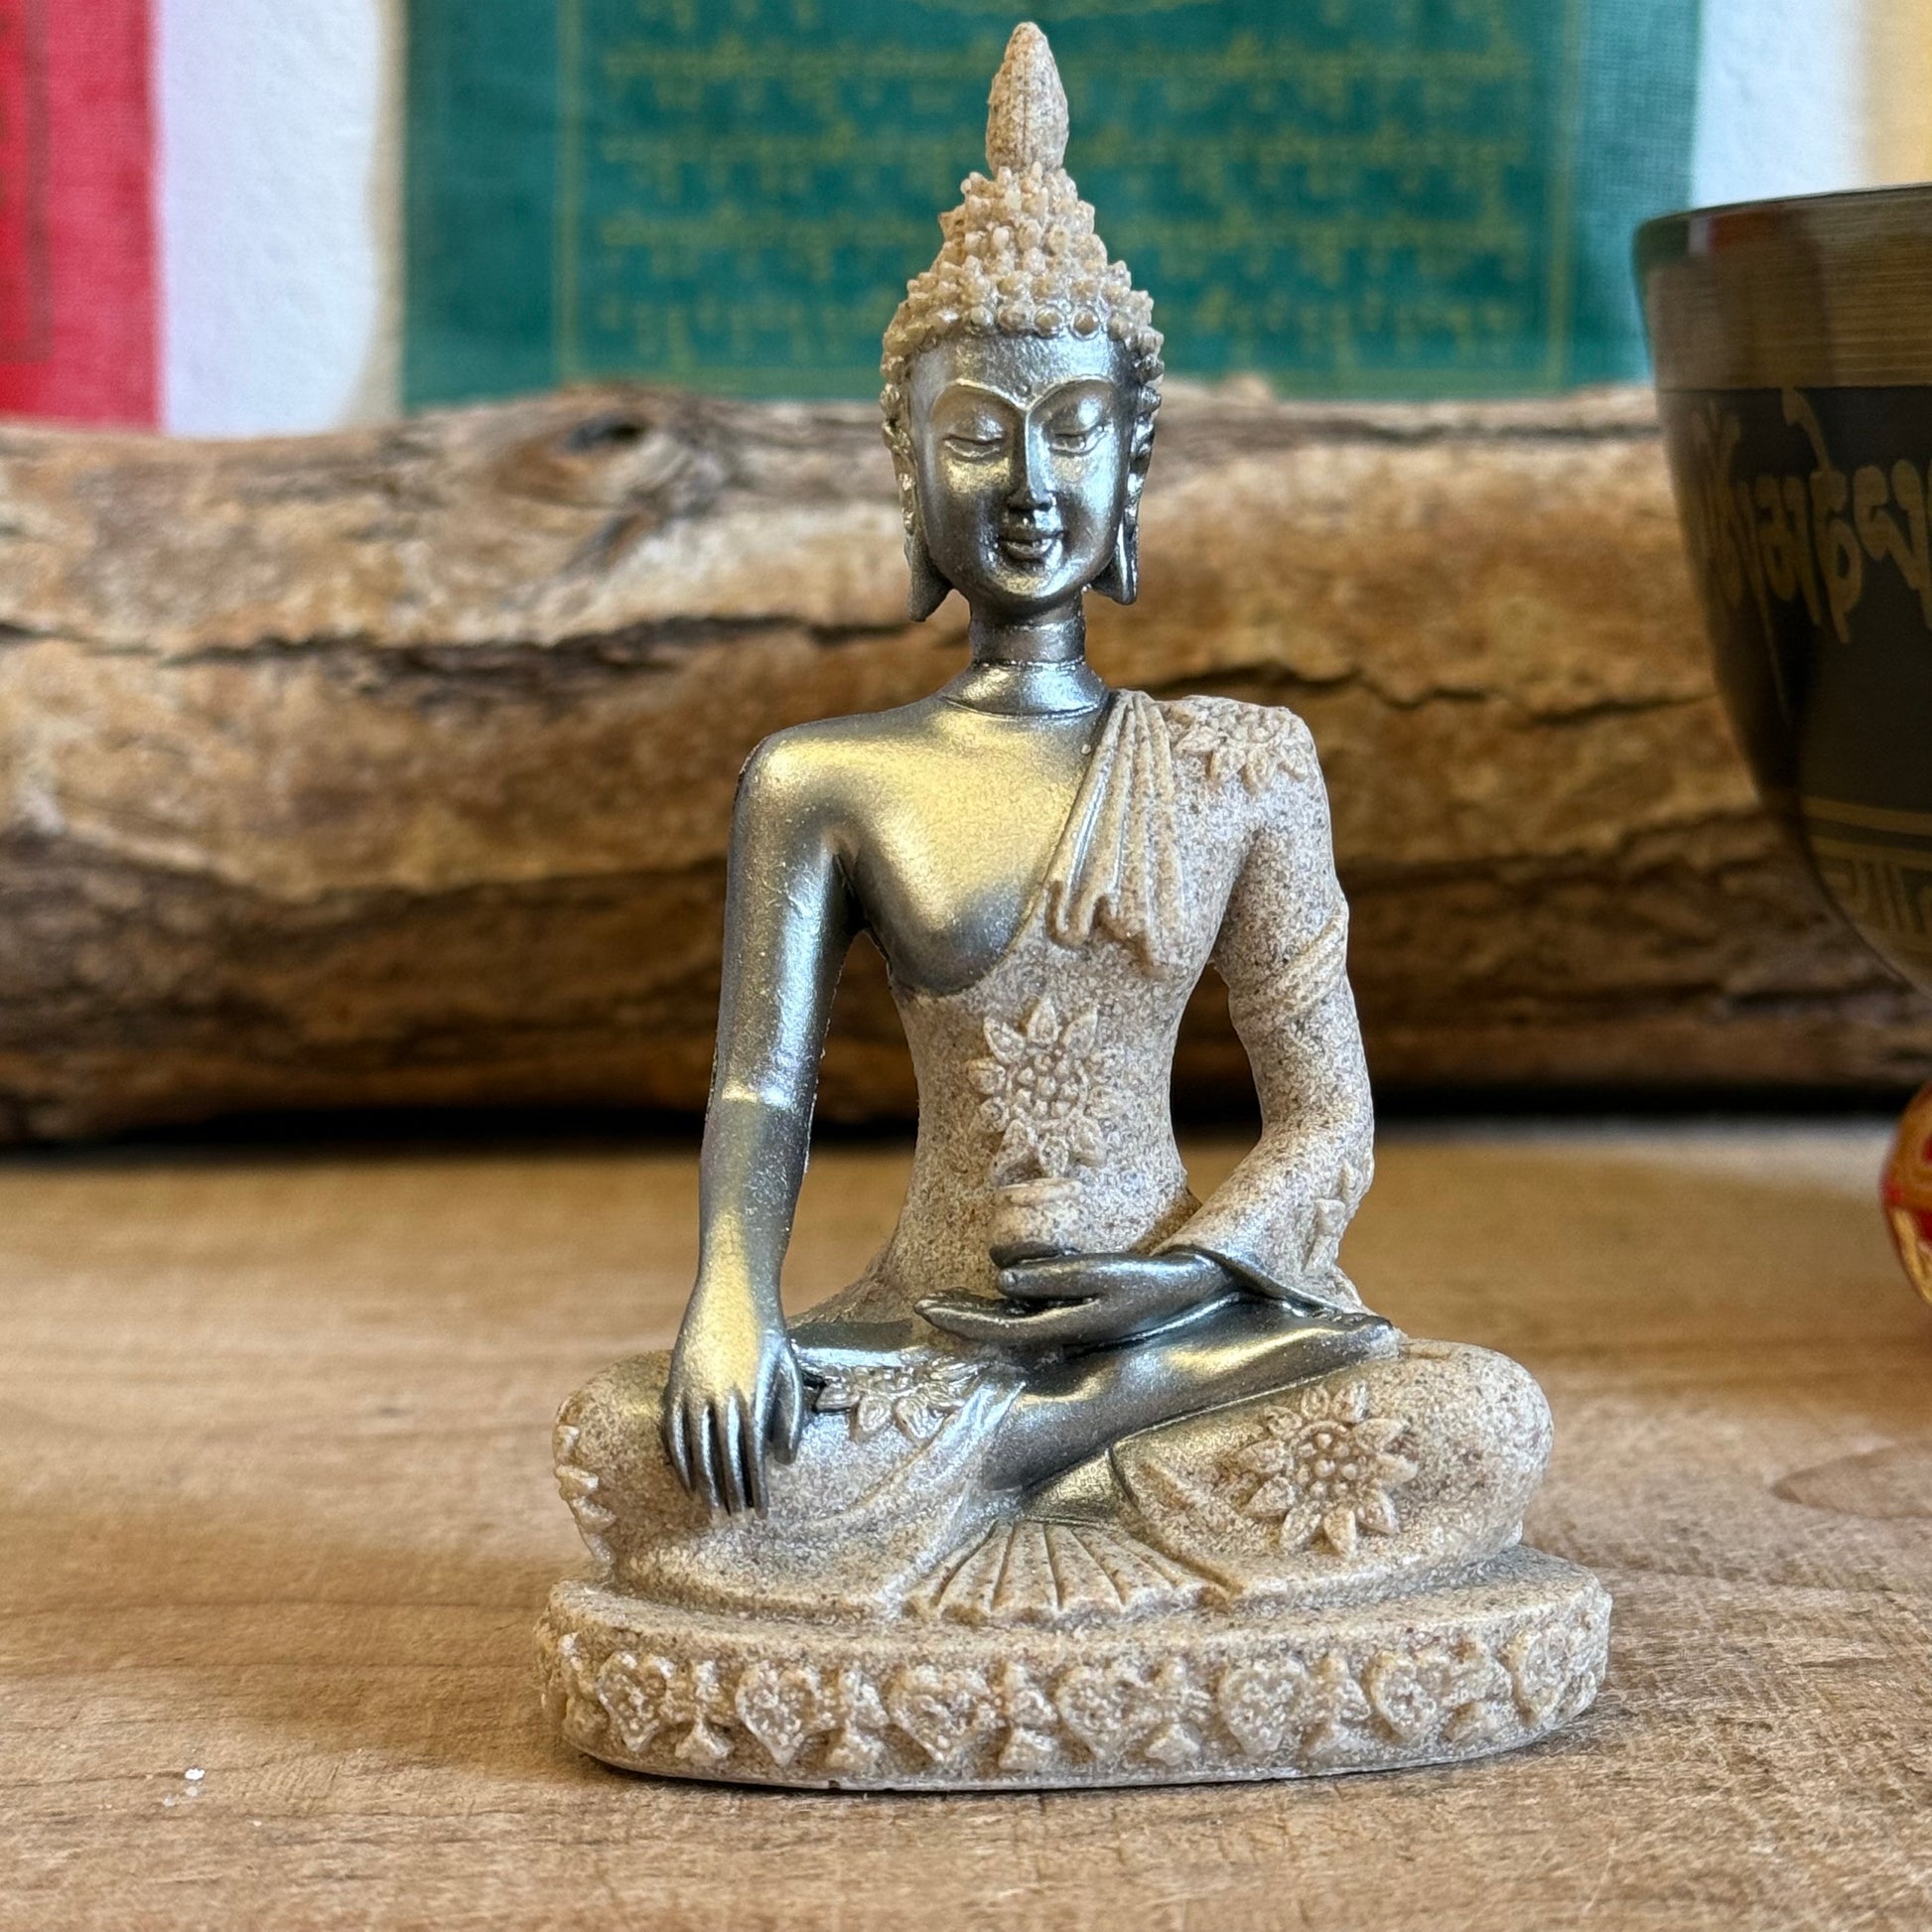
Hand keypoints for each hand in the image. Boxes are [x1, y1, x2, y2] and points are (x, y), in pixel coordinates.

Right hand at [661, 1283, 804, 1513]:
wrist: (733, 1288)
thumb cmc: (769, 1330)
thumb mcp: (789, 1368)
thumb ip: (790, 1416)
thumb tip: (784, 1461)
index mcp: (752, 1395)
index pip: (753, 1455)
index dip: (756, 1487)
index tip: (760, 1511)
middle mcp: (721, 1397)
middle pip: (723, 1458)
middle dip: (730, 1491)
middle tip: (734, 1517)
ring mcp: (693, 1390)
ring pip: (695, 1448)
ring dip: (703, 1481)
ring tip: (710, 1506)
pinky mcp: (675, 1382)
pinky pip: (672, 1430)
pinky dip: (677, 1458)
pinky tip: (685, 1478)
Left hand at [919, 1246, 1237, 1354]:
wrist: (1193, 1288)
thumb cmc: (1150, 1279)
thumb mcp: (1105, 1274)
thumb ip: (1054, 1277)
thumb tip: (1001, 1279)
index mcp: (1067, 1331)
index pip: (1000, 1330)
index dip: (961, 1319)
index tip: (923, 1305)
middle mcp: (1063, 1334)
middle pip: (999, 1329)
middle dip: (960, 1318)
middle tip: (920, 1304)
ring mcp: (1070, 1325)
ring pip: (1012, 1321)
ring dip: (978, 1310)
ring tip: (941, 1299)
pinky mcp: (1078, 1312)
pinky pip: (1030, 1311)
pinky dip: (1005, 1301)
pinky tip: (990, 1289)